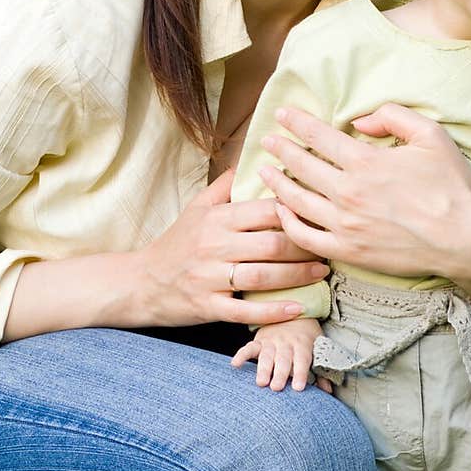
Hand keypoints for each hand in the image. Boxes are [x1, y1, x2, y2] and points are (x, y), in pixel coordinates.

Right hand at [134, 168, 328, 327]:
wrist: (141, 282)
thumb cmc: (177, 243)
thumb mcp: (196, 208)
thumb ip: (224, 186)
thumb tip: (250, 158)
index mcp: (216, 219)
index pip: (265, 210)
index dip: (296, 211)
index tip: (320, 214)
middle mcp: (214, 246)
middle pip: (271, 244)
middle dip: (305, 246)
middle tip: (329, 246)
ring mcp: (210, 278)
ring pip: (263, 277)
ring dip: (297, 276)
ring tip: (321, 272)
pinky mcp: (208, 306)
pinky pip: (246, 311)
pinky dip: (273, 311)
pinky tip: (297, 308)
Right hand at [231, 319, 327, 391]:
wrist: (295, 311)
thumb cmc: (308, 336)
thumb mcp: (318, 348)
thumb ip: (321, 371)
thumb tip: (327, 390)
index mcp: (303, 345)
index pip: (302, 360)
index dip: (301, 373)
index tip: (298, 388)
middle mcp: (287, 343)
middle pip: (283, 359)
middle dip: (280, 373)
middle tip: (276, 388)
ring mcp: (272, 341)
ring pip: (267, 355)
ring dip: (263, 368)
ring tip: (261, 382)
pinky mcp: (259, 340)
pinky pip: (249, 347)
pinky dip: (241, 354)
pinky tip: (235, 364)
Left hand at [256, 103, 470, 280]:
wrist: (465, 239)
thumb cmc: (452, 185)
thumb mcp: (431, 135)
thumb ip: (393, 116)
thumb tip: (359, 120)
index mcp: (365, 162)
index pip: (318, 136)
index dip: (296, 123)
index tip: (282, 115)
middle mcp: (348, 193)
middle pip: (300, 165)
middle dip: (280, 148)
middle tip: (266, 139)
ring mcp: (345, 225)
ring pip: (296, 200)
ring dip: (277, 182)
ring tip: (265, 171)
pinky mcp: (348, 251)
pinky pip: (305, 236)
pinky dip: (288, 222)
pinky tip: (282, 210)